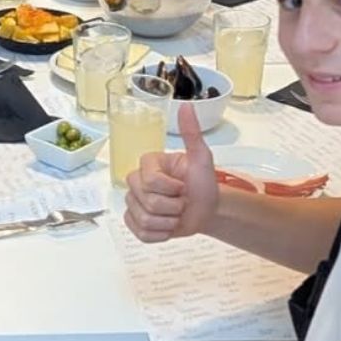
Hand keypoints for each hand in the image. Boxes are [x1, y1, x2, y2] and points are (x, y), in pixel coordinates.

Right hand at [125, 104, 218, 241]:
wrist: (207, 210)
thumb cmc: (203, 184)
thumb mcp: (202, 158)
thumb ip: (192, 133)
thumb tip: (186, 106)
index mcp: (149, 164)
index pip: (151, 181)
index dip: (172, 189)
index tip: (184, 186)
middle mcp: (136, 182)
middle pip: (147, 202)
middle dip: (172, 207)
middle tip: (182, 201)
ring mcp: (133, 203)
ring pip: (144, 219)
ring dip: (168, 222)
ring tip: (177, 214)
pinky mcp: (134, 222)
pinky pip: (140, 233)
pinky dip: (160, 234)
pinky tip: (168, 226)